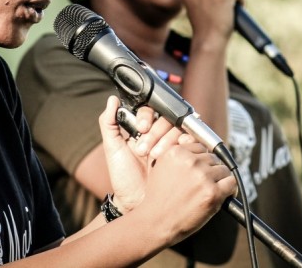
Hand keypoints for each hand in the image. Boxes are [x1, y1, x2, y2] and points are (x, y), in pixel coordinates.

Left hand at [98, 97, 182, 211]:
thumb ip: (109, 123)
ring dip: (168, 140)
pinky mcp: (185, 156)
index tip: (141, 128)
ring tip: (155, 157)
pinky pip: (192, 143)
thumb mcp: (113, 149)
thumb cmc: (123, 177)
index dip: (148, 116)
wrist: (135, 203)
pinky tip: (177, 152)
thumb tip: (112, 99)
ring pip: (178, 129)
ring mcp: (172, 144)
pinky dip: (186, 143)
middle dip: (156, 132)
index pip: (151, 110)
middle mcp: (159, 134)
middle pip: (167, 118)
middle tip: (144, 150)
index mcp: (143, 129)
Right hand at [137, 137, 236, 246]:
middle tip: (204, 184)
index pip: (200, 147)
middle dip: (210, 170)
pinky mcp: (212, 192)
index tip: (200, 170)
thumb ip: (178, 156)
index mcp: (176, 152)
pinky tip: (225, 195)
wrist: (156, 222)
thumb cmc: (159, 198)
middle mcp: (190, 161)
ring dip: (220, 179)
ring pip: (223, 169)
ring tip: (212, 190)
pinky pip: (231, 182)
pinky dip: (230, 189)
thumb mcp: (160, 167)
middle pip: (213, 158)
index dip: (201, 160)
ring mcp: (202, 176)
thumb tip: (200, 149)